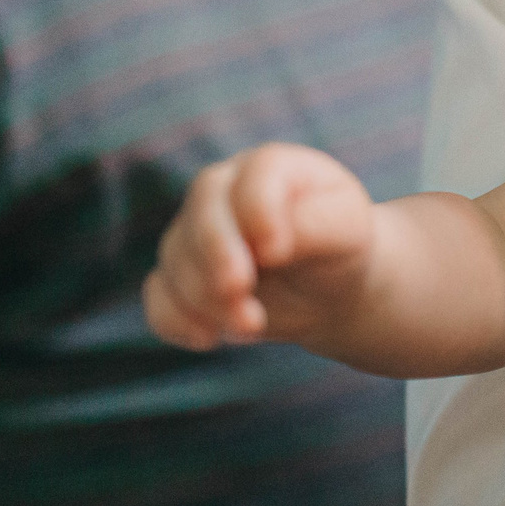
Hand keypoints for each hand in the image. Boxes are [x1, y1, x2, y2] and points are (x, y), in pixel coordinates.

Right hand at [143, 144, 377, 350]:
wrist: (328, 288)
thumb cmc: (341, 247)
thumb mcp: (346, 231)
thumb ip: (312, 227)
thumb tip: (266, 246)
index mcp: (272, 167)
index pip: (254, 178)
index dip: (259, 213)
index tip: (276, 252)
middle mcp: (226, 190)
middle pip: (204, 208)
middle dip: (217, 253)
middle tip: (238, 291)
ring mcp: (196, 231)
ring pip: (178, 256)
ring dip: (207, 297)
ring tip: (251, 325)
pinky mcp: (180, 274)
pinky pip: (158, 293)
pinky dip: (174, 318)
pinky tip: (207, 338)